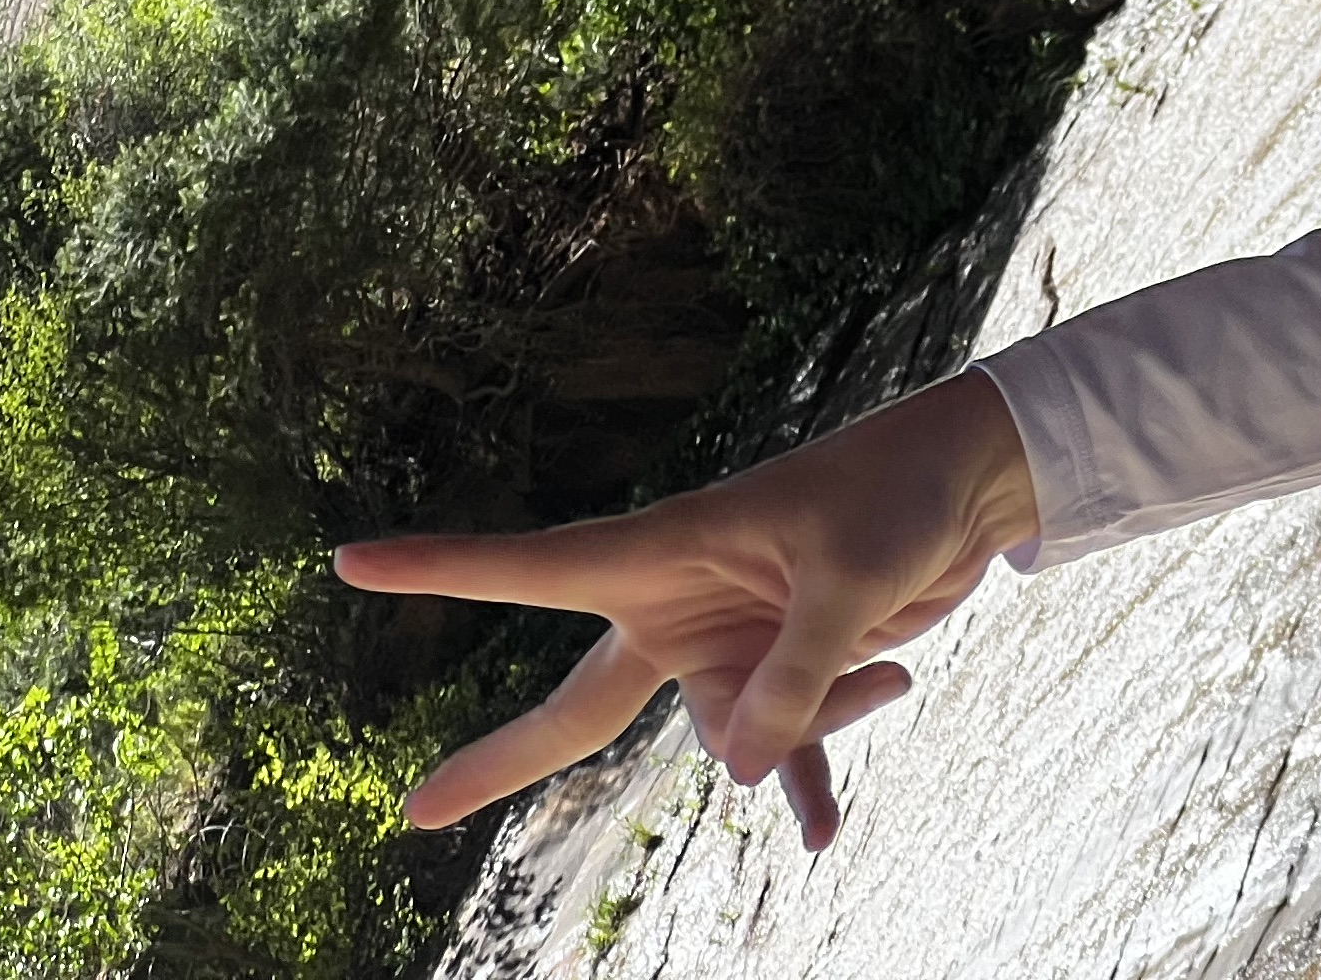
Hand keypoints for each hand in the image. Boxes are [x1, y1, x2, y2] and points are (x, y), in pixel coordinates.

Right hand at [334, 369, 1043, 850]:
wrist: (972, 484)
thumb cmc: (898, 497)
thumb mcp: (849, 585)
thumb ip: (793, 682)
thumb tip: (742, 777)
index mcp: (666, 550)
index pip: (534, 567)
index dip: (441, 567)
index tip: (348, 558)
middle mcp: (682, 607)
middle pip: (579, 707)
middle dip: (502, 761)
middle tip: (411, 816)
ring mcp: (730, 645)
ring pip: (734, 734)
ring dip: (813, 718)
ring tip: (881, 659)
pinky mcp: (787, 670)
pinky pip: (783, 750)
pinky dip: (811, 782)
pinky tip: (825, 837)